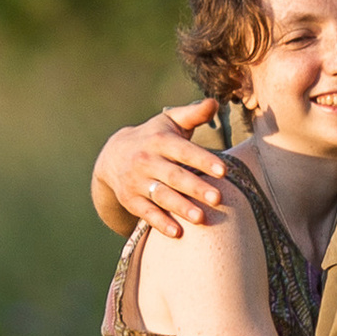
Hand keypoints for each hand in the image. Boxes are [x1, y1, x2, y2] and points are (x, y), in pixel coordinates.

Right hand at [99, 104, 226, 238]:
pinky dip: (160, 223)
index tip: (223, 171)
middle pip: (174, 176)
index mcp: (160, 140)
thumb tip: (214, 102)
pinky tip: (177, 233)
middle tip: (219, 198)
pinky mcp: (130, 200)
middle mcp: (146, 160)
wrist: (113, 156)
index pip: (184, 150)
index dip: (203, 160)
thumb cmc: (154, 137)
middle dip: (196, 188)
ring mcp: (136, 182)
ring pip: (161, 196)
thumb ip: (193, 114)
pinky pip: (146, 213)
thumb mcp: (169, 122)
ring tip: (201, 218)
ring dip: (180, 208)